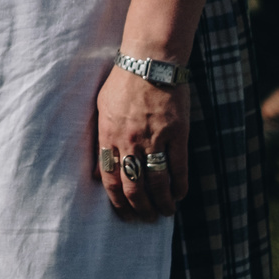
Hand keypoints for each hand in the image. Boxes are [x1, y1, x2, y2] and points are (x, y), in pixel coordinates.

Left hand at [92, 60, 190, 221]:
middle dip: (140, 208)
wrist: (150, 61)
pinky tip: (180, 195)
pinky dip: (180, 186)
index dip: (118, 202)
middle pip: (134, 187)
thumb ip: (100, 138)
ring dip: (162, 202)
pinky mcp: (177, 134)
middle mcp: (129, 141)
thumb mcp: (102, 108)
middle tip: (147, 218)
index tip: (125, 214)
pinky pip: (179, 167)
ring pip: (158, 182)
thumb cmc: (123, 82)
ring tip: (165, 212)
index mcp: (108, 136)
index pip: (110, 180)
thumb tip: (98, 169)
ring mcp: (154, 139)